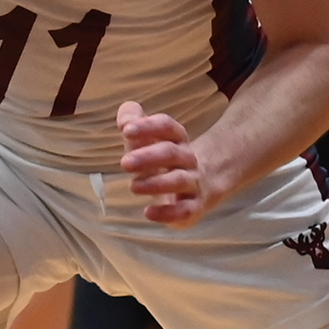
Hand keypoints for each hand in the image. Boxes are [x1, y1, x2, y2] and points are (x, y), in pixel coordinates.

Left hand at [118, 103, 208, 224]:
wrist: (203, 184)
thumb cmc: (165, 159)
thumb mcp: (148, 139)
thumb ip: (134, 123)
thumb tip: (125, 116)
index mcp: (177, 139)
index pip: (167, 127)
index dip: (148, 126)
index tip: (125, 130)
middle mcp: (188, 159)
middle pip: (171, 153)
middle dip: (148, 157)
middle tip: (124, 162)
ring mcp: (193, 183)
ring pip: (179, 181)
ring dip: (156, 183)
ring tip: (133, 186)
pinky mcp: (193, 208)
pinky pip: (186, 210)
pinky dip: (168, 213)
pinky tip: (149, 213)